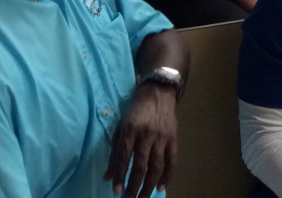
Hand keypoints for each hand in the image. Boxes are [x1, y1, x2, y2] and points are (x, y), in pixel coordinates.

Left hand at [104, 83, 177, 197]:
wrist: (158, 93)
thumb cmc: (136, 111)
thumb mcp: (121, 126)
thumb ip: (114, 151)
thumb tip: (107, 177)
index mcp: (130, 129)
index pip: (124, 156)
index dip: (119, 175)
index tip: (116, 192)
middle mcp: (146, 134)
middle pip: (140, 165)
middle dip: (134, 186)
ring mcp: (162, 137)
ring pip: (156, 166)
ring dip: (149, 186)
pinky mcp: (174, 138)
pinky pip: (172, 160)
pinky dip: (168, 176)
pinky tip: (161, 187)